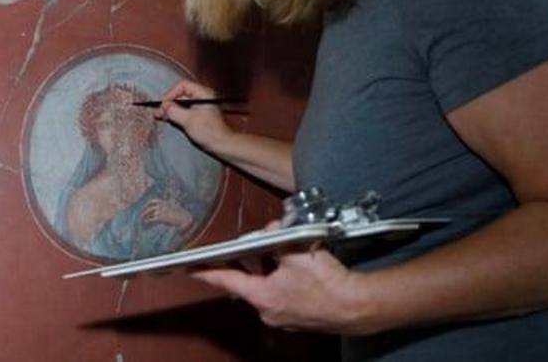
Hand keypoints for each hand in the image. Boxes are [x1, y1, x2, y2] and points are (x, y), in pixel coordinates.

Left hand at [142, 198, 193, 230]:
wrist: (186, 219)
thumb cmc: (182, 215)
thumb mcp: (176, 208)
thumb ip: (170, 207)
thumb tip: (168, 208)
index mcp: (166, 202)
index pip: (154, 201)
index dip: (148, 204)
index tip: (145, 207)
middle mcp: (162, 205)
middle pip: (150, 207)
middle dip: (145, 211)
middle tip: (141, 216)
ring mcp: (161, 211)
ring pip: (149, 213)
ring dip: (145, 216)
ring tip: (142, 221)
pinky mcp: (161, 217)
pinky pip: (151, 219)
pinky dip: (147, 221)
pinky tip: (146, 224)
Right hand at [156, 80, 234, 152]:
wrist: (222, 145)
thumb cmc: (209, 132)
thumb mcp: (189, 120)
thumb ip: (174, 111)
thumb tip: (163, 105)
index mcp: (203, 94)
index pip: (183, 86)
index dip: (172, 93)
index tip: (164, 104)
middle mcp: (202, 98)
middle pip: (181, 95)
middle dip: (169, 103)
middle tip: (159, 112)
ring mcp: (200, 107)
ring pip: (181, 104)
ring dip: (171, 110)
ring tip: (160, 116)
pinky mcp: (198, 116)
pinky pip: (184, 111)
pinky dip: (176, 115)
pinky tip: (168, 119)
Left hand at [191, 238, 370, 333]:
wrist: (356, 306)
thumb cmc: (327, 283)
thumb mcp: (296, 251)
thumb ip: (276, 237)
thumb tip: (270, 228)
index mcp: (262, 296)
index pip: (227, 280)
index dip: (207, 272)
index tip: (191, 269)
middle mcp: (268, 311)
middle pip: (247, 284)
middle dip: (247, 265)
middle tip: (243, 251)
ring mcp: (283, 318)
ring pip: (266, 289)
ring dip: (267, 272)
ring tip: (277, 254)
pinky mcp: (298, 318)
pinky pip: (281, 296)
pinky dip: (281, 281)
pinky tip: (294, 269)